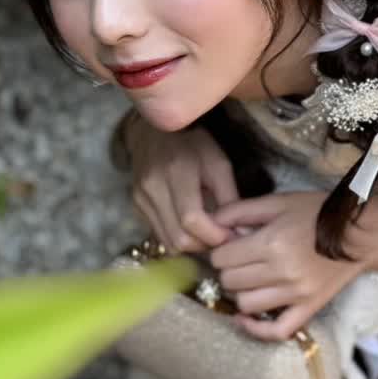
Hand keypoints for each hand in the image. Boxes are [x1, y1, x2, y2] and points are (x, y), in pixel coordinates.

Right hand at [123, 116, 238, 253]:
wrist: (151, 132)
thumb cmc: (192, 144)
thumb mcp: (218, 162)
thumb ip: (229, 197)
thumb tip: (241, 231)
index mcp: (177, 171)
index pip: (192, 219)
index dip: (214, 236)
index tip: (231, 236)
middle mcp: (153, 187)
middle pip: (179, 238)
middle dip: (204, 245)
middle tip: (221, 238)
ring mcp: (140, 199)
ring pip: (168, 243)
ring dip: (192, 246)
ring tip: (207, 234)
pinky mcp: (136, 207)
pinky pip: (159, 236)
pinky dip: (178, 239)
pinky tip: (190, 227)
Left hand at [208, 192, 360, 340]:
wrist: (362, 233)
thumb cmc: (319, 212)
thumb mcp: (278, 201)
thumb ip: (240, 210)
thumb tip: (211, 223)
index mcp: (272, 243)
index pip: (222, 258)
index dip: (220, 251)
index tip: (230, 245)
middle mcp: (281, 272)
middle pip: (230, 281)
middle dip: (228, 269)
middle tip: (239, 261)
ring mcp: (296, 294)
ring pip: (245, 304)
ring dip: (240, 292)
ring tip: (249, 280)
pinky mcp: (308, 308)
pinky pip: (276, 330)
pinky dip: (256, 329)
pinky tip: (245, 319)